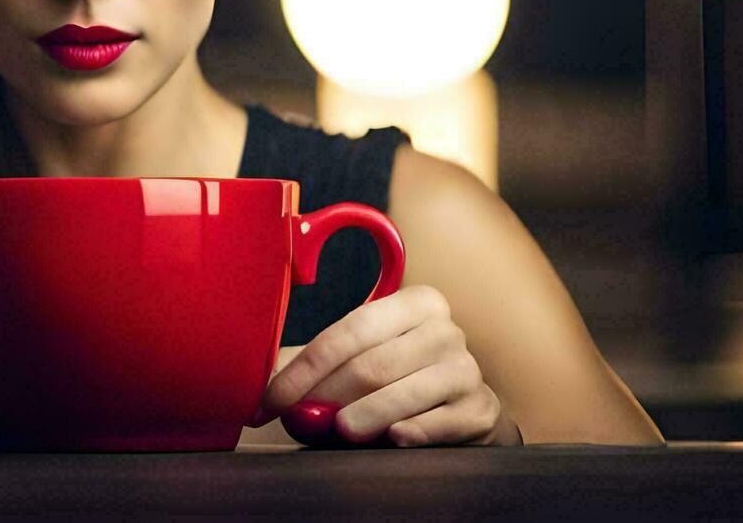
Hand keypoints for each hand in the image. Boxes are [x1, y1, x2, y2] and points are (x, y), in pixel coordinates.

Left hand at [253, 284, 516, 446]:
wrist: (463, 412)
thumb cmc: (398, 381)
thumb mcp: (359, 361)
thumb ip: (313, 368)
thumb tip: (262, 384)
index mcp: (413, 304)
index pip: (347, 332)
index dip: (303, 369)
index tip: (270, 400)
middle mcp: (444, 329)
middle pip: (371, 364)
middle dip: (326, 395)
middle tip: (297, 419)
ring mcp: (467, 369)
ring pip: (401, 392)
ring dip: (363, 416)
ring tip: (339, 430)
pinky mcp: (480, 409)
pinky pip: (437, 422)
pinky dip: (410, 431)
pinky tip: (392, 438)